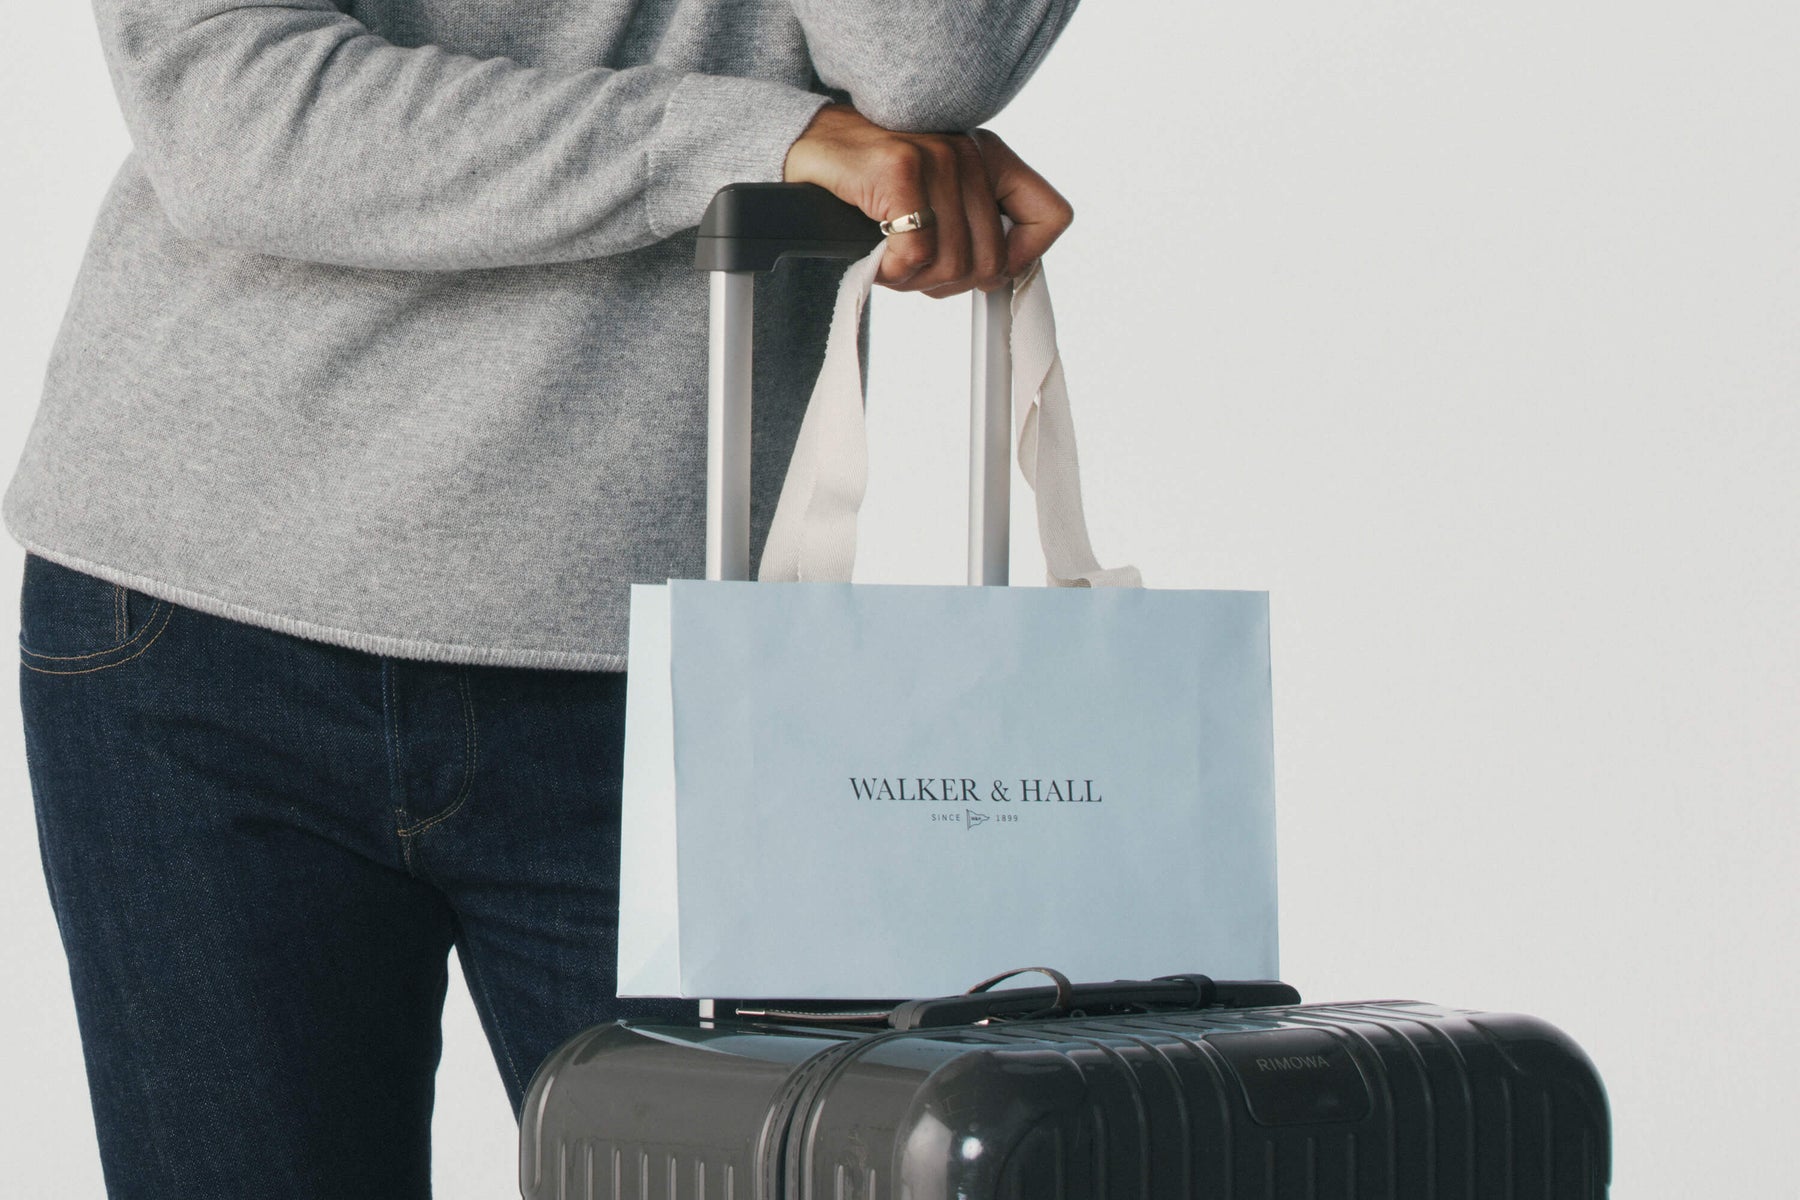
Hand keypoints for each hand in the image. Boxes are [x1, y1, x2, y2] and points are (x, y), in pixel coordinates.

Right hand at [782, 104, 1073, 295]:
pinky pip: (916, 253)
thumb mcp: (938, 197)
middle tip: (915, 271)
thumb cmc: (872, 182)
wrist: (810, 145)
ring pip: (953, 264)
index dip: (1026, 258)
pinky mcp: (901, 171)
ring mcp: (937, 158)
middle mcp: (970, 154)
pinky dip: (892, 270)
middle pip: (991, 262)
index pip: (1051, 217)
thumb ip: (974, 225)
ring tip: (891, 259)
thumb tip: (1001, 277)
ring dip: (915, 279)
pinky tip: (878, 256)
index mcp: (990, 159)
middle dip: (948, 283)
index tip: (990, 272)